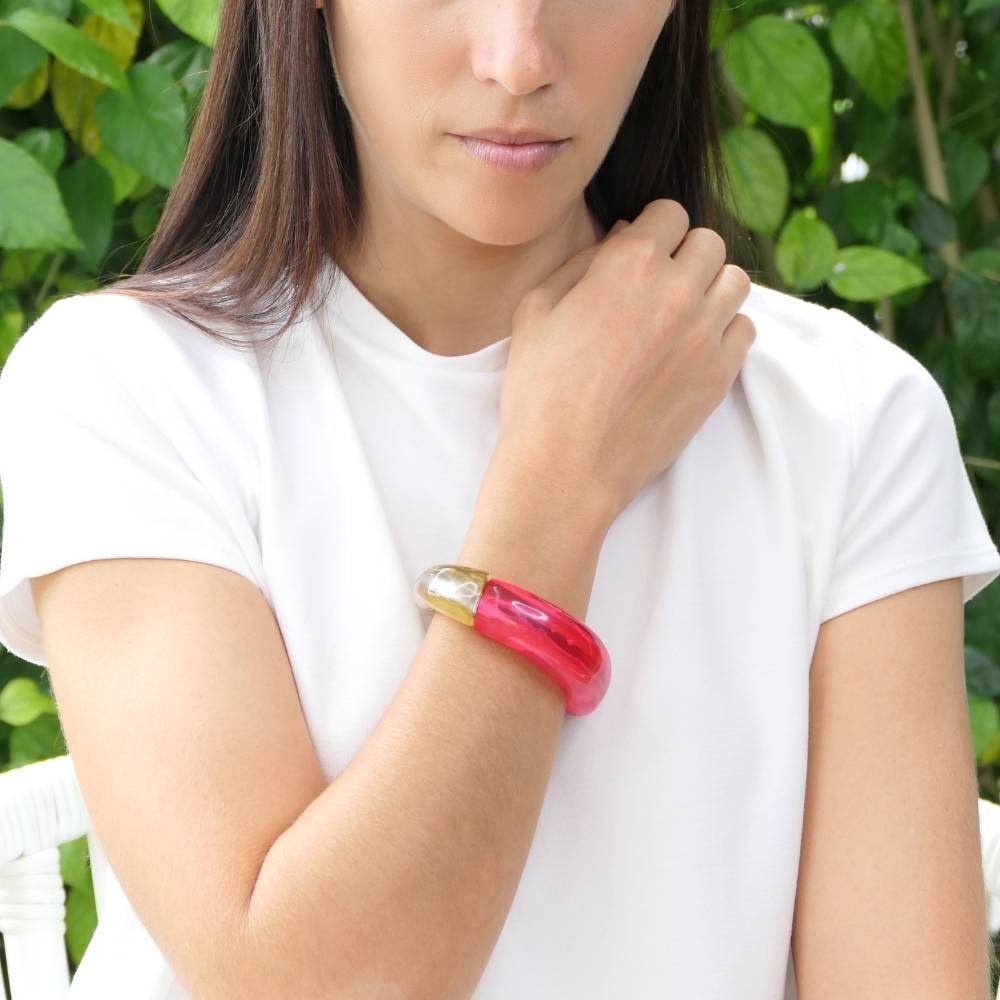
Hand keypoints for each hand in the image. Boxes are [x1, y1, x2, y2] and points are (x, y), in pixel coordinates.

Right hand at [497, 198, 754, 522]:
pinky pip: (746, 329)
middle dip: (685, 255)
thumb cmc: (539, 389)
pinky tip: (695, 347)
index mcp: (629, 262)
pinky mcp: (720, 374)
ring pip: (735, 281)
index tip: (643, 253)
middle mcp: (677, 288)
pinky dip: (726, 330)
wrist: (567, 465)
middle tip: (661, 286)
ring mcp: (705, 333)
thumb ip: (581, 263)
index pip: (669, 213)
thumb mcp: (536, 310)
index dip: (653, 230)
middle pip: (708, 242)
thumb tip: (621, 237)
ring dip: (712, 288)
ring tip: (683, 314)